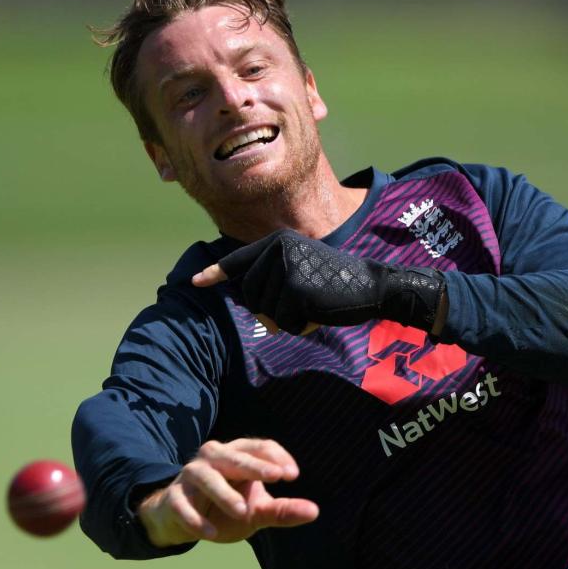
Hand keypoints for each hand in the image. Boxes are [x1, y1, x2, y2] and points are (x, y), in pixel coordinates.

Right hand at [137, 438, 318, 546]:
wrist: (181, 519)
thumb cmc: (225, 508)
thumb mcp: (256, 510)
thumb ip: (282, 510)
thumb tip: (314, 511)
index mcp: (237, 454)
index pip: (260, 446)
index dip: (277, 458)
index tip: (293, 475)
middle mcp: (213, 458)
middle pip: (235, 457)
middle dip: (255, 466)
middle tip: (276, 477)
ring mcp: (190, 475)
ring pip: (207, 478)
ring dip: (224, 495)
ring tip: (242, 512)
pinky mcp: (173, 497)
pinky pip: (183, 505)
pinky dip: (196, 519)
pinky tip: (210, 534)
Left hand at [192, 229, 445, 334]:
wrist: (372, 286)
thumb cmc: (336, 284)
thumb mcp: (301, 270)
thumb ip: (274, 277)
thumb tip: (249, 300)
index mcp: (277, 242)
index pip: (239, 261)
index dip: (216, 274)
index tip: (195, 283)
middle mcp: (277, 249)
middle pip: (249, 294)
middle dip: (269, 309)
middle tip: (299, 305)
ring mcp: (286, 267)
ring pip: (265, 310)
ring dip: (287, 318)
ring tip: (312, 305)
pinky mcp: (295, 288)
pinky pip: (282, 320)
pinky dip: (298, 325)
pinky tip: (317, 313)